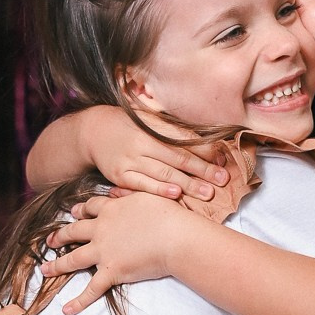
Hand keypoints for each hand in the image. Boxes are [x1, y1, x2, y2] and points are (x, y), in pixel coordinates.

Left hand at [41, 192, 191, 313]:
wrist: (175, 237)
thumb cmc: (169, 214)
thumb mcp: (147, 194)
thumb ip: (128, 193)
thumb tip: (115, 191)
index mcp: (111, 210)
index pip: (90, 208)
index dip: (81, 211)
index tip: (74, 212)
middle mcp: (101, 230)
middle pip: (74, 232)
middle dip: (60, 236)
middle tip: (50, 241)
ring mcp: (103, 252)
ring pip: (73, 259)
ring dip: (57, 265)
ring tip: (44, 270)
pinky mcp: (111, 272)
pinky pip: (91, 290)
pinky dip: (78, 301)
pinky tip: (66, 309)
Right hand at [83, 107, 227, 200]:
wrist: (92, 131)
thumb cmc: (127, 126)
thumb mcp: (148, 119)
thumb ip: (173, 130)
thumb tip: (206, 142)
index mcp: (153, 127)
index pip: (184, 139)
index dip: (205, 150)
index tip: (222, 160)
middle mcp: (143, 142)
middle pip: (178, 157)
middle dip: (203, 170)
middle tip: (222, 180)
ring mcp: (130, 160)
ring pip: (163, 173)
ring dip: (187, 184)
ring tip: (207, 192)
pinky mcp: (120, 175)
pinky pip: (142, 184)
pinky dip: (159, 189)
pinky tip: (175, 194)